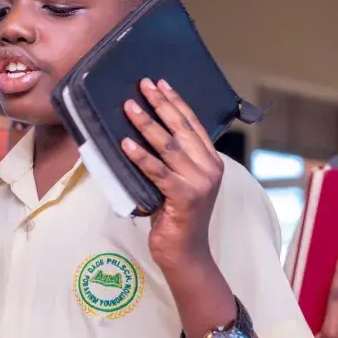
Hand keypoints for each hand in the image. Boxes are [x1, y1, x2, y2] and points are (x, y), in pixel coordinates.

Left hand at [121, 79, 222, 269]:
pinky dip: (141, 157)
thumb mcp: (176, 183)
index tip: (161, 84)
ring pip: (170, 146)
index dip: (176, 102)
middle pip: (182, 128)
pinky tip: (126, 144)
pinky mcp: (185, 197)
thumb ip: (170, 162)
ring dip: (147, 124)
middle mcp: (209, 168)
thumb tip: (141, 135)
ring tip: (130, 107)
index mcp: (210, 161)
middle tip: (143, 86)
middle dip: (161, 104)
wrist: (186, 253)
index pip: (193, 124)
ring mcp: (200, 182)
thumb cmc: (177, 219)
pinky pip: (159, 172)